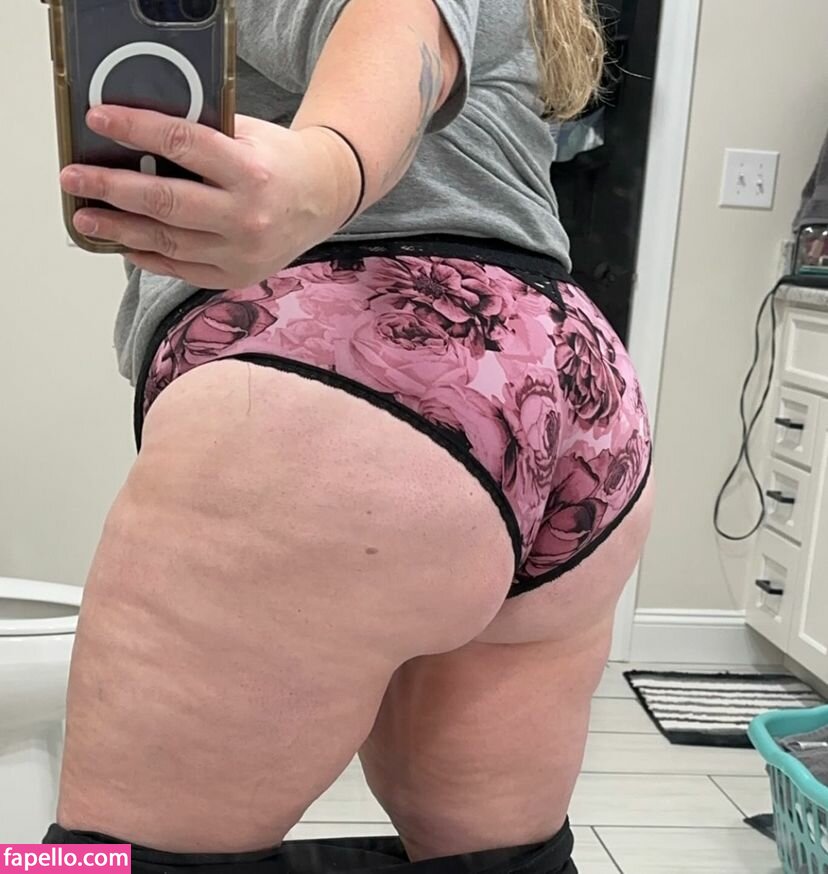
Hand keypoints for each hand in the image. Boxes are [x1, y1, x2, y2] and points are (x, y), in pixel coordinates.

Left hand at [60, 107, 360, 287]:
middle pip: (167, 202)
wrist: (324, 199)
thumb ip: (203, 137)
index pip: (183, 145)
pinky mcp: (236, 275)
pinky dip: (149, 257)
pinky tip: (125, 244)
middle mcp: (247, 216)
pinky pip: (182, 269)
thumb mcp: (249, 135)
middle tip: (75, 180)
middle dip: (113, 189)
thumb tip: (140, 141)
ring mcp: (241, 252)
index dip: (136, 130)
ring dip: (121, 230)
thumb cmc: (282, 162)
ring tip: (88, 220)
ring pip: (168, 242)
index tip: (100, 121)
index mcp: (251, 172)